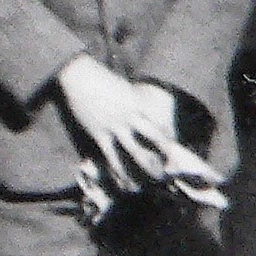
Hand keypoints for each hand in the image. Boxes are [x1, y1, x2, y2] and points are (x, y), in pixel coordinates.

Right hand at [53, 57, 177, 190]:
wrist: (80, 76)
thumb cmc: (100, 78)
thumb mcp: (123, 88)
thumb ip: (132, 100)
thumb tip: (138, 109)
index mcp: (138, 103)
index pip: (159, 121)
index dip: (168, 136)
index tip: (175, 147)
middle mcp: (130, 116)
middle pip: (154, 136)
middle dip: (166, 151)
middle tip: (174, 164)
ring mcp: (115, 126)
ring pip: (135, 150)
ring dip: (146, 165)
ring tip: (154, 178)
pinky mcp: (99, 133)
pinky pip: (111, 155)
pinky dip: (118, 169)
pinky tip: (123, 180)